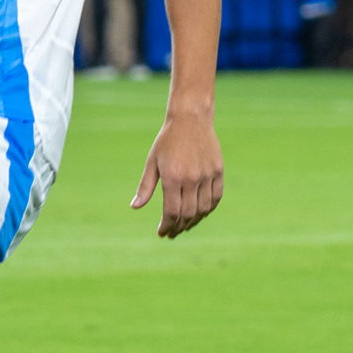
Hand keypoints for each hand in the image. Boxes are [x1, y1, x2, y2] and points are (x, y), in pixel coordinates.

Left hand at [131, 112, 223, 238]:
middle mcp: (191, 179)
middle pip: (188, 214)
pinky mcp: (218, 171)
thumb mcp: (152, 162)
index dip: (167, 226)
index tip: (162, 233)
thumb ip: (145, 186)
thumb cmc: (167, 141)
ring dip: (194, 222)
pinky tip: (200, 214)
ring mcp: (207, 175)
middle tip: (172, 233)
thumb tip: (135, 207)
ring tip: (185, 226)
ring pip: (203, 209)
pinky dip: (208, 209)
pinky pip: (215, 198)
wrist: (190, 119)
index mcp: (173, 177)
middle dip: (178, 228)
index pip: (171, 212)